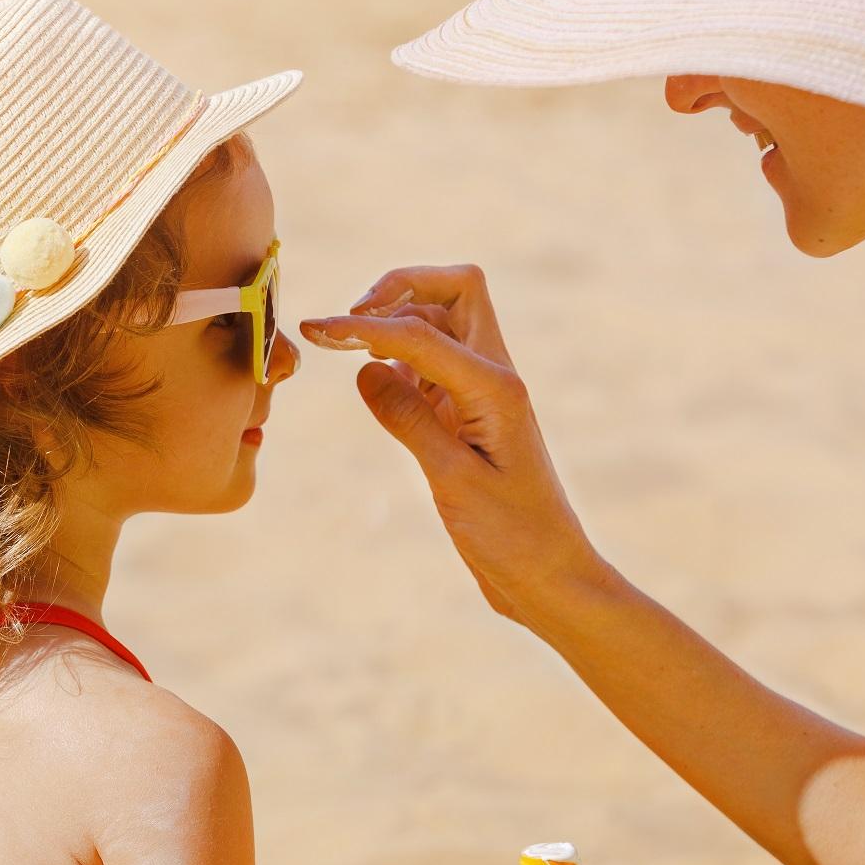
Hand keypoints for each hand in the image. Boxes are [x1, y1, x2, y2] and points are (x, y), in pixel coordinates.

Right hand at [300, 265, 606, 627]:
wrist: (549, 576)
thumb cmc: (513, 536)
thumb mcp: (453, 480)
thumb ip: (408, 419)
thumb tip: (364, 369)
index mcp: (495, 388)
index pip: (420, 333)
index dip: (363, 326)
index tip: (315, 330)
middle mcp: (495, 378)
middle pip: (456, 290)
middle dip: (399, 288)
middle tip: (350, 321)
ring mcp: (483, 393)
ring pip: (443, 321)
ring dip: (397, 321)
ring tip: (347, 348)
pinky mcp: (470, 415)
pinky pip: (434, 363)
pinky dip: (400, 357)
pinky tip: (375, 381)